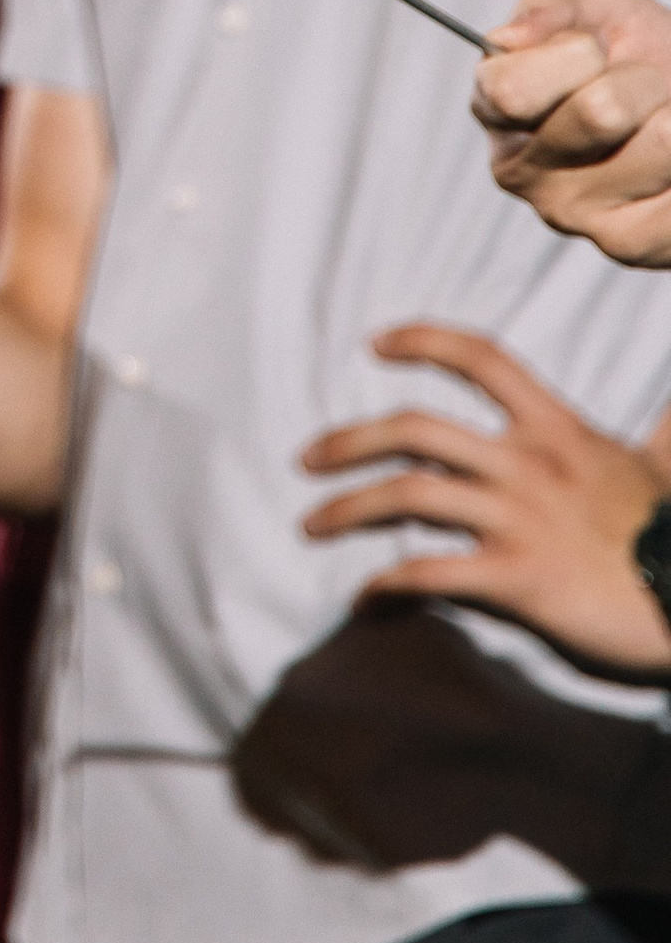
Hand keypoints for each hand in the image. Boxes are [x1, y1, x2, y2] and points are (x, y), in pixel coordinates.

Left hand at [301, 320, 670, 678]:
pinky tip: (364, 601)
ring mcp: (519, 519)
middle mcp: (529, 463)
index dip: (424, 341)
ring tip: (311, 525)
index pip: (481, 358)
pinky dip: (385, 585)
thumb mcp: (654, 465)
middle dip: (350, 440)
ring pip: (408, 495)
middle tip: (308, 459)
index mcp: (557, 428)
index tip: (376, 343)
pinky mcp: (516, 578)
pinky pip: (430, 573)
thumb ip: (648, 432)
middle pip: (415, 429)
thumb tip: (667, 409)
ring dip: (348, 508)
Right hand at [472, 0, 670, 265]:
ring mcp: (574, 216)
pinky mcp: (630, 246)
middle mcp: (521, 172)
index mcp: (496, 111)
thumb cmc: (636, 54)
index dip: (571, 55)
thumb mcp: (597, 8)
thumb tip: (509, 38)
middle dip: (643, 81)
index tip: (594, 49)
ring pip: (661, 143)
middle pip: (600, 113)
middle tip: (646, 86)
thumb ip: (550, 9)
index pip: (510, 90)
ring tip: (664, 121)